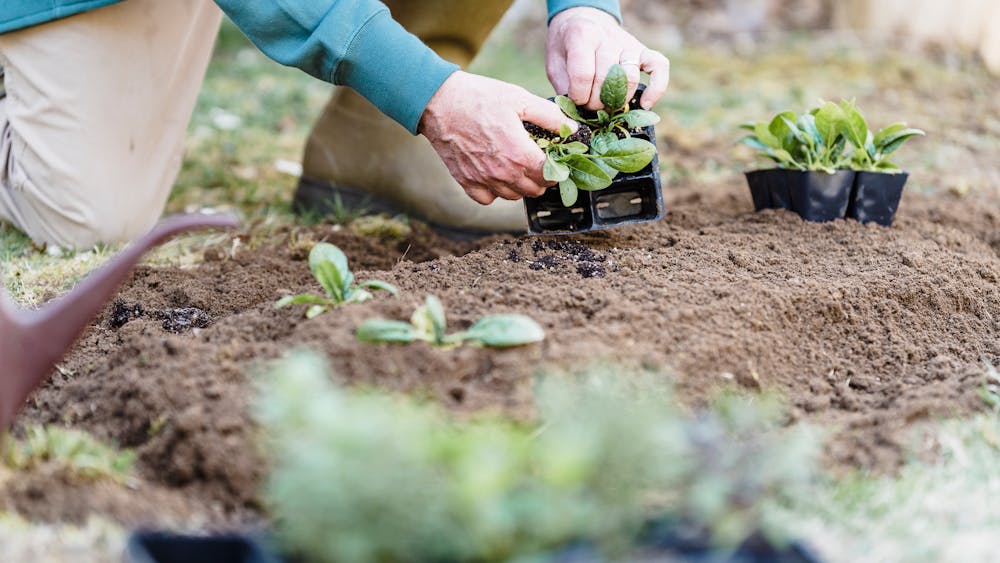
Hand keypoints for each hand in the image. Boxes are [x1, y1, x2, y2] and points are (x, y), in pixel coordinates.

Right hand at [418, 71, 576, 204]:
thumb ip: (550, 116)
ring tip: (520, 167)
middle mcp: (503, 172)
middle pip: (534, 189)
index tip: (557, 160)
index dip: (558, 169)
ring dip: (521, 186)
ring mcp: (483, 179)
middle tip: (540, 163)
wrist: (440, 102)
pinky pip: (488, 199)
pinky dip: (495, 192)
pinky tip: (497, 175)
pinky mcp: (466, 181)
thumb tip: (571, 128)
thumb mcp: (520, 98)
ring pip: (513, 196)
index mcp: (519, 153)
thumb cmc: (479, 97)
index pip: (550, 176)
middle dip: (543, 178)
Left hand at [547, 7, 669, 110]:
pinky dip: (656, 88)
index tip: (575, 100)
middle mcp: (608, 38)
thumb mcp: (554, 63)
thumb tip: (577, 112)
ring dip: (618, 100)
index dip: (578, 96)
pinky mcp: (643, 50)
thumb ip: (564, 86)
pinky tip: (645, 104)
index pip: (583, 75)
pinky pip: (660, 67)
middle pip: (608, 80)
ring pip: (630, 78)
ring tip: (606, 106)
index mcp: (582, 36)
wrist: (583, 19)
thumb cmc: (567, 46)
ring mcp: (628, 44)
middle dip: (596, 103)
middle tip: (588, 106)